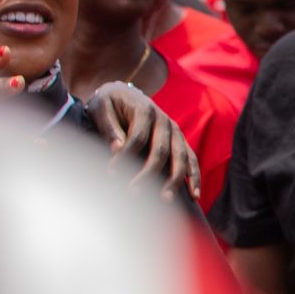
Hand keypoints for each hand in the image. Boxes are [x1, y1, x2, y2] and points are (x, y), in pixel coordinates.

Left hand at [89, 81, 201, 200]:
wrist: (124, 94)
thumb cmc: (108, 103)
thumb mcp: (100, 107)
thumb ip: (108, 127)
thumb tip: (117, 149)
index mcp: (145, 109)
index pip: (137, 138)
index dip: (124, 157)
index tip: (110, 173)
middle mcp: (165, 120)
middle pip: (161, 151)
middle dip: (148, 173)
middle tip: (132, 192)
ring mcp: (176, 131)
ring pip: (181, 158)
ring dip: (174, 180)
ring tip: (165, 199)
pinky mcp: (180, 141)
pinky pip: (191, 160)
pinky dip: (193, 178)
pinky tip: (194, 197)